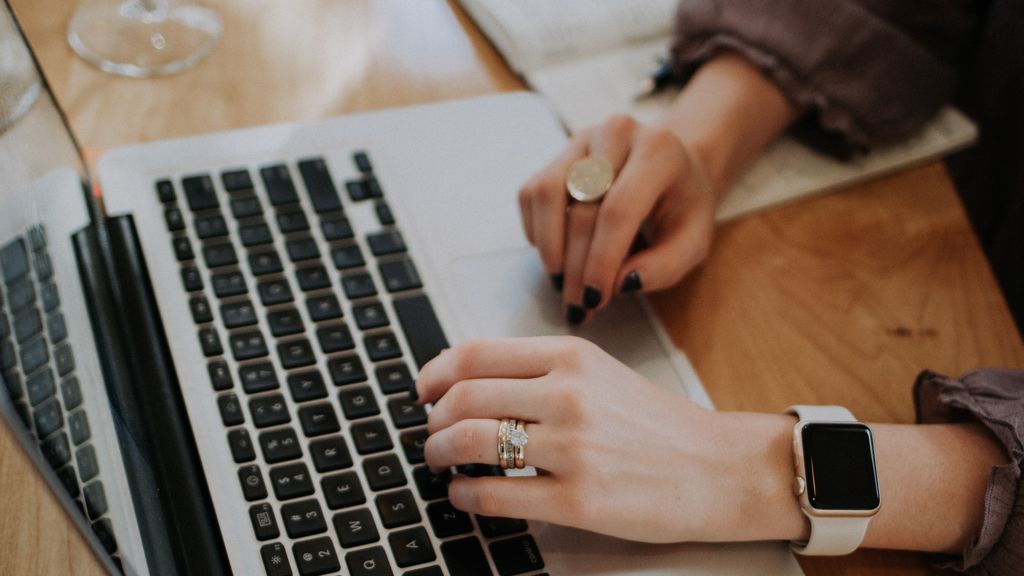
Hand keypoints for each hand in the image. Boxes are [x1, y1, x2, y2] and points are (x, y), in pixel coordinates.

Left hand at [414, 336, 802, 542]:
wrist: (720, 469)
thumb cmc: (661, 425)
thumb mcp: (602, 374)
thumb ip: (541, 372)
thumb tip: (471, 383)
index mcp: (572, 357)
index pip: (476, 353)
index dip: (435, 372)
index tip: (422, 389)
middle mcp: (569, 395)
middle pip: (464, 397)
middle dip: (432, 419)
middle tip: (430, 432)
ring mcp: (573, 448)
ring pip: (471, 442)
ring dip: (439, 453)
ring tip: (440, 462)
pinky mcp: (578, 500)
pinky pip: (495, 495)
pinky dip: (464, 496)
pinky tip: (463, 496)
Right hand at [518, 115, 716, 323]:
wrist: (673, 167)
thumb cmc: (683, 207)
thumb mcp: (693, 241)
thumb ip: (665, 267)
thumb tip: (621, 284)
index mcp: (659, 152)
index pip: (618, 210)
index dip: (601, 260)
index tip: (595, 299)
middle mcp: (617, 134)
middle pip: (582, 208)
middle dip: (576, 267)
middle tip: (577, 305)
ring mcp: (583, 139)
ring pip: (546, 194)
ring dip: (549, 247)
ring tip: (561, 282)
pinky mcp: (559, 152)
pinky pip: (532, 194)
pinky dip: (537, 231)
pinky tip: (558, 253)